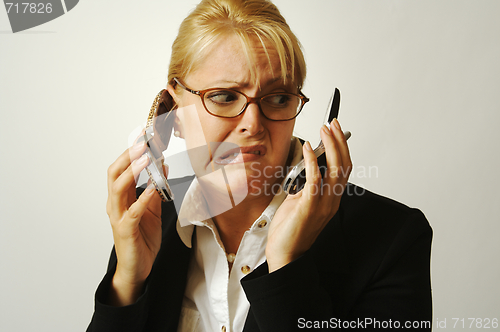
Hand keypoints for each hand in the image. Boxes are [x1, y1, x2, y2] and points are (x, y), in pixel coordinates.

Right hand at [105, 137, 164, 305]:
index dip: (130, 152)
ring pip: (118, 188)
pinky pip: (133, 211)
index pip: (121, 169)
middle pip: (114, 173)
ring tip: (146, 157)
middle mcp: (115, 204)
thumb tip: (163, 168)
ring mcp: (118, 217)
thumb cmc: (142, 239)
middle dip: (128, 156)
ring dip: (132, 171)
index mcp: (120, 198)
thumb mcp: (152, 211)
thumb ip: (156, 190)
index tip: (143, 136)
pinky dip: (143, 197)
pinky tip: (152, 187)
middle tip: (143, 142)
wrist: (137, 268)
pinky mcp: (125, 230)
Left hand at [266, 119, 351, 271]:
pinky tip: (309, 149)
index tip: (334, 131)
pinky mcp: (311, 206)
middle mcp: (332, 200)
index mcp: (331, 199)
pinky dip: (313, 161)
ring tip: (324, 130)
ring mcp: (324, 204)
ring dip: (331, 146)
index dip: (342, 148)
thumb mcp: (298, 201)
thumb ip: (305, 186)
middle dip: (340, 141)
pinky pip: (316, 179)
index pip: (344, 169)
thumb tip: (304, 168)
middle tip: (331, 124)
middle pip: (344, 165)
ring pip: (336, 170)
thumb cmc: (290, 229)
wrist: (285, 254)